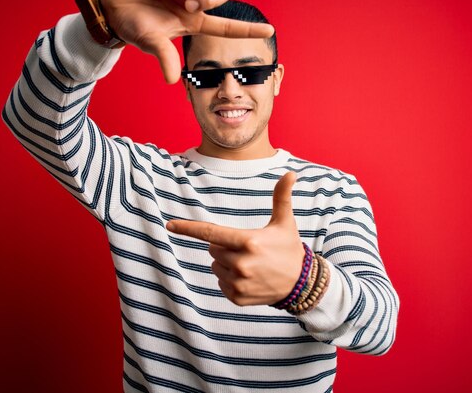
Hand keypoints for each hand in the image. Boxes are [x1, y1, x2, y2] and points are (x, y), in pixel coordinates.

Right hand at [99, 0, 274, 82]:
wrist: (112, 7)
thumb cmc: (133, 28)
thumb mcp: (150, 42)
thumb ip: (164, 57)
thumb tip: (172, 80)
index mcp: (193, 22)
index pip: (226, 27)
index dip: (248, 30)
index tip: (270, 30)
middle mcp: (193, 1)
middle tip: (184, 1)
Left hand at [166, 172, 304, 305]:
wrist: (301, 284)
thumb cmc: (288, 248)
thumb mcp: (284, 222)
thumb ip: (282, 197)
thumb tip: (290, 173)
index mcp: (249, 242)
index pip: (211, 233)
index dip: (188, 228)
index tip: (170, 225)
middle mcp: (241, 263)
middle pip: (213, 249)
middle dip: (225, 246)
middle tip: (248, 249)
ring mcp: (238, 283)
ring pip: (216, 266)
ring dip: (227, 263)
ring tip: (251, 264)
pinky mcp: (237, 297)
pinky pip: (220, 283)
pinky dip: (230, 279)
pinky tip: (249, 278)